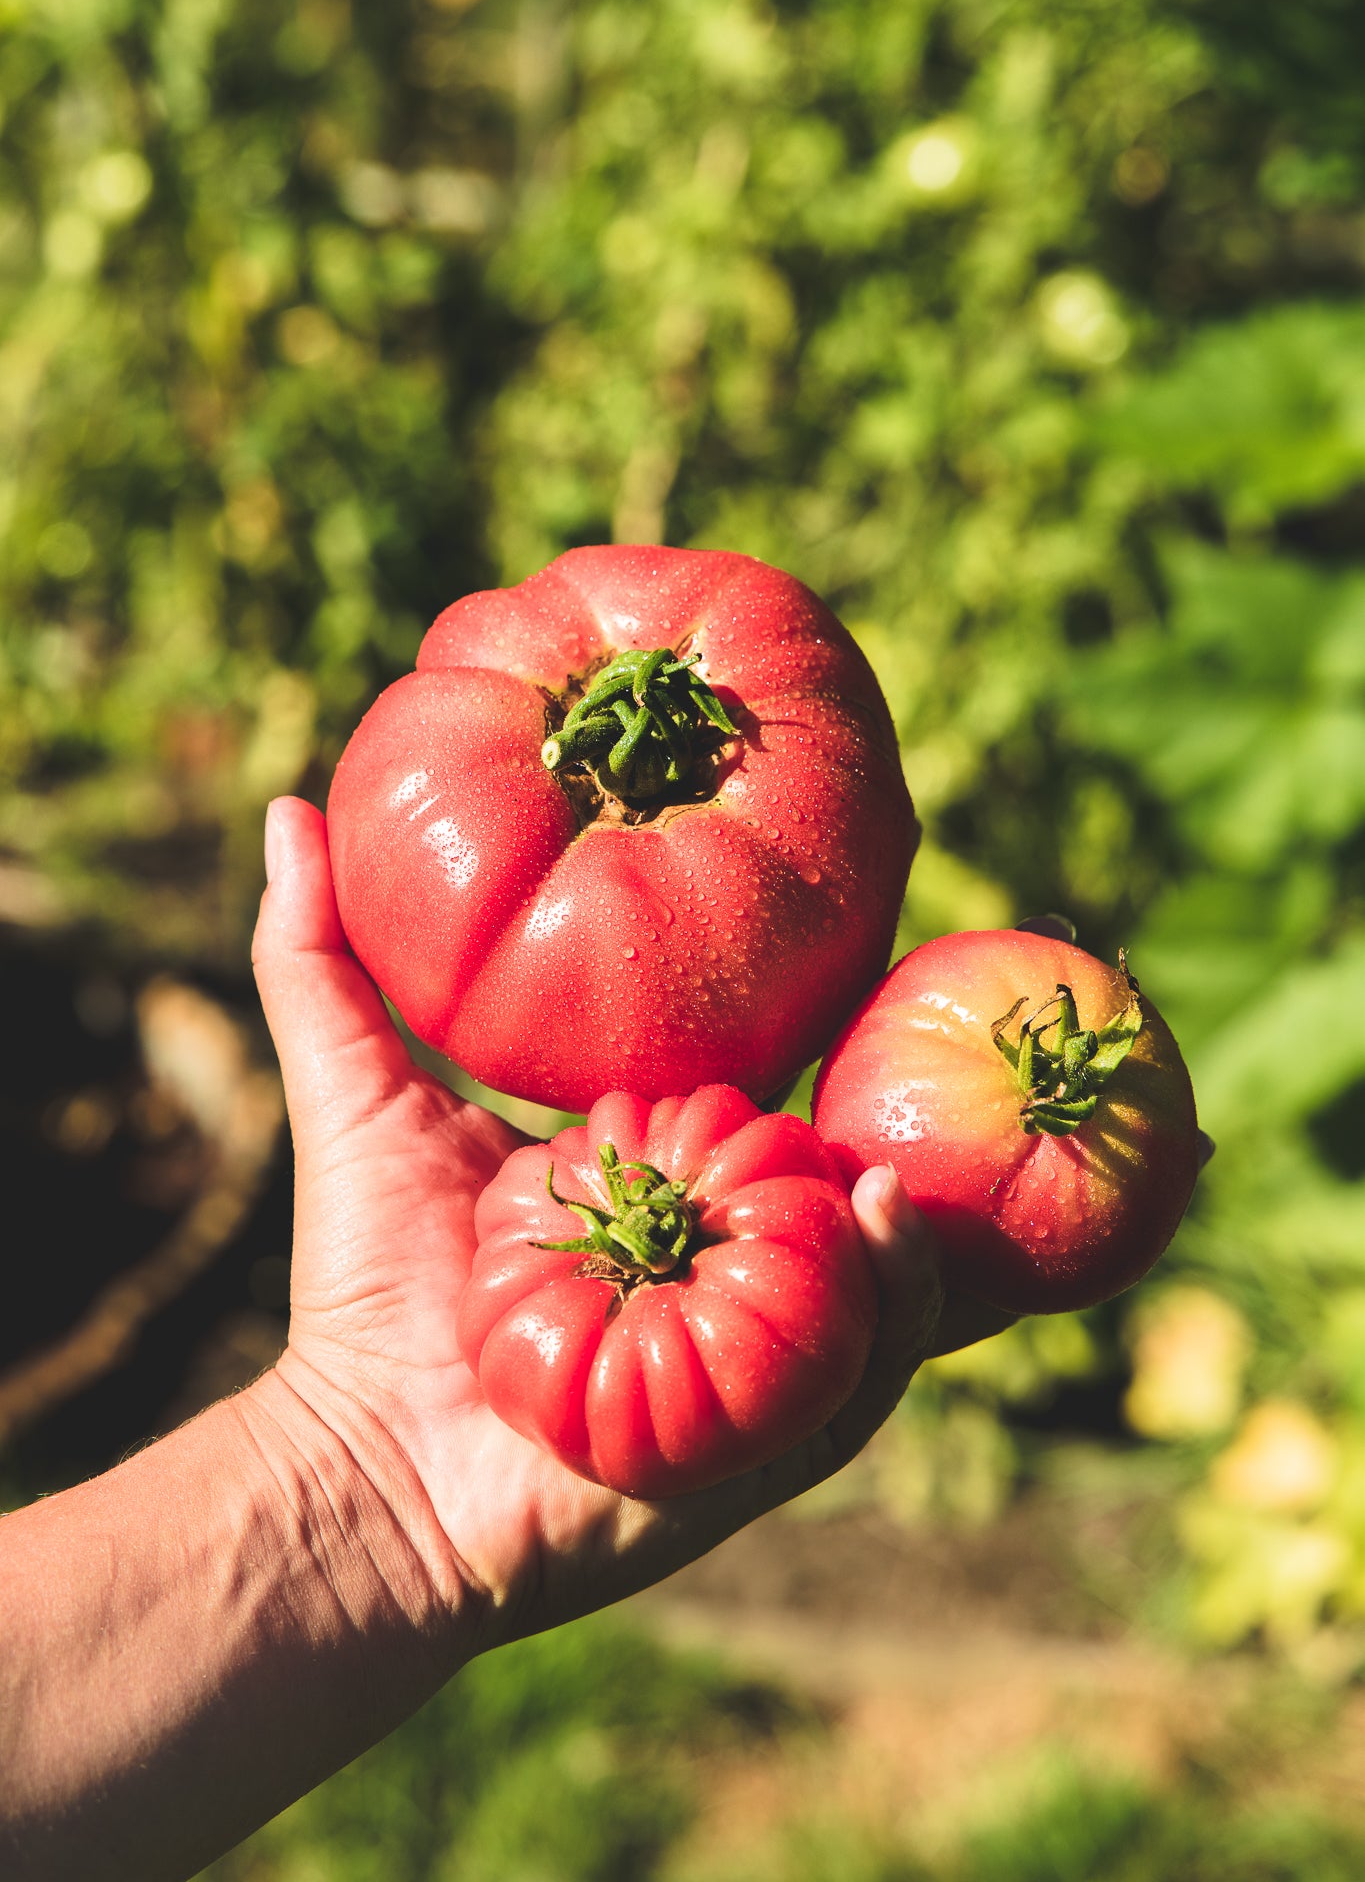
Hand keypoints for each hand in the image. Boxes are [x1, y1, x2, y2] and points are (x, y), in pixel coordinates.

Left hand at [250, 797, 989, 1656]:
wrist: (360, 1461)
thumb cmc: (365, 1285)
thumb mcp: (353, 1097)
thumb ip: (320, 958)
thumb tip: (290, 807)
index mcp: (670, 1186)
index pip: (779, 1099)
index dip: (844, 1032)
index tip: (882, 935)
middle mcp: (731, 1263)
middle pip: (857, 1182)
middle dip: (940, 1123)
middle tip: (998, 1035)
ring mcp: (761, 1350)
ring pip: (881, 1274)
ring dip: (928, 1211)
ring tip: (940, 1135)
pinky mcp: (767, 1436)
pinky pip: (857, 1366)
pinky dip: (888, 1294)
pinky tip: (889, 1215)